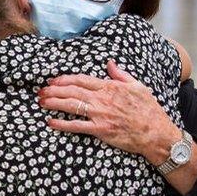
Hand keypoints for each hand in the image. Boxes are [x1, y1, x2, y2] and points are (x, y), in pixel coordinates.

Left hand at [39, 60, 181, 164]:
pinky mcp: (100, 130)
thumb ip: (120, 74)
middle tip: (41, 91)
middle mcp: (102, 99)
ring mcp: (100, 114)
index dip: (64, 79)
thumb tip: (109, 63)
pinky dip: (62, 124)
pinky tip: (51, 122)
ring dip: (54, 103)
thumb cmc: (149, 110)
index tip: (53, 80)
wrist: (156, 132)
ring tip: (41, 102)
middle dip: (53, 90)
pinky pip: (77, 126)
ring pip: (71, 105)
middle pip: (72, 91)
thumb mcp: (138, 86)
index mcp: (109, 87)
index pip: (81, 80)